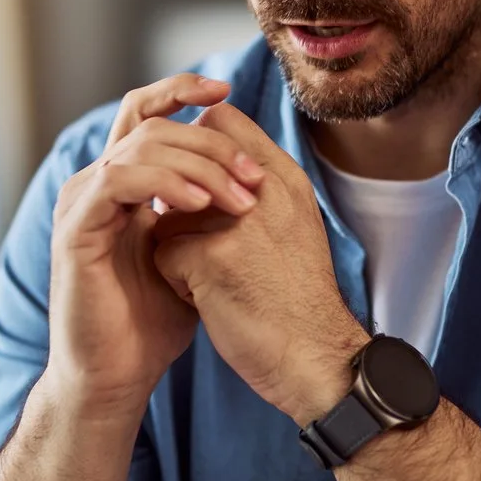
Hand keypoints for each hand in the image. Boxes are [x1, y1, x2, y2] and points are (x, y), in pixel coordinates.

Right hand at [45, 74, 265, 418]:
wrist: (116, 375)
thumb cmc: (152, 321)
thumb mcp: (190, 252)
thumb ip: (202, 212)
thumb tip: (244, 176)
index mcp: (120, 182)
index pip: (145, 114)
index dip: (181, 91)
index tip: (227, 92)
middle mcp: (95, 183)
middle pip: (151, 124)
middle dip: (210, 142)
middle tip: (253, 175)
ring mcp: (81, 202)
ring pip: (140, 147)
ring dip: (198, 165)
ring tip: (238, 197)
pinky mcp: (75, 228)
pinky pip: (119, 180)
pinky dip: (164, 183)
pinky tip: (198, 204)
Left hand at [152, 105, 367, 424]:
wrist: (317, 360)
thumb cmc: (298, 301)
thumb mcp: (292, 227)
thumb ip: (256, 191)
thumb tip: (201, 167)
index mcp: (284, 178)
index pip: (222, 120)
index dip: (196, 148)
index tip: (195, 187)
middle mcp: (263, 190)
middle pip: (189, 161)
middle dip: (178, 198)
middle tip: (194, 238)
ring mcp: (236, 222)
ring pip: (168, 210)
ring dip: (175, 243)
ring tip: (208, 277)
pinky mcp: (210, 258)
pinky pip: (162, 253)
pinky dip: (174, 280)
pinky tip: (205, 301)